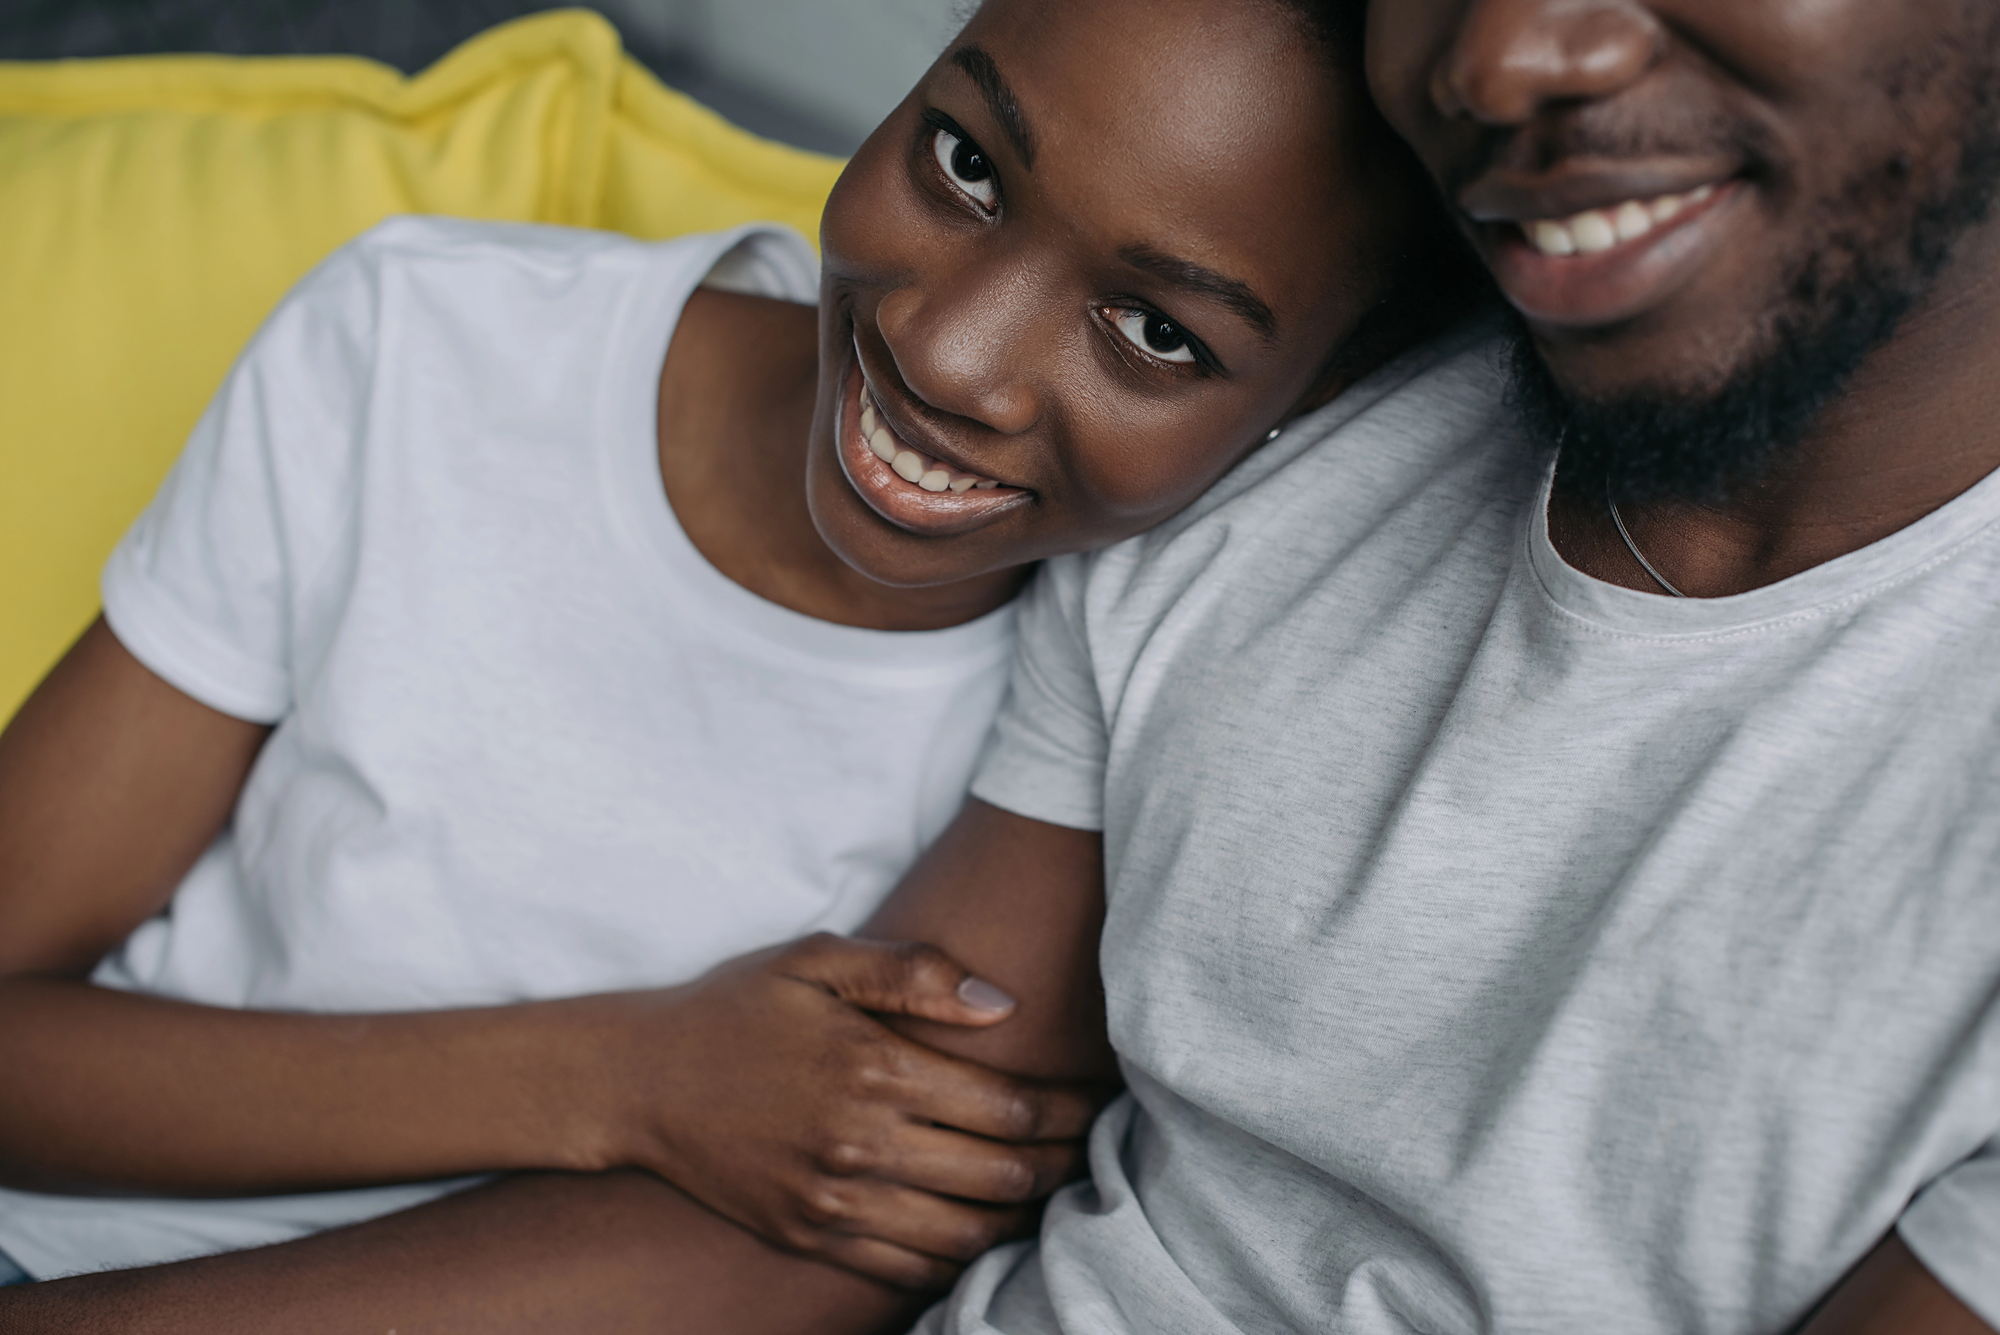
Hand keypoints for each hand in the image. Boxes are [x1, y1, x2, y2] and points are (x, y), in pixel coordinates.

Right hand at [576, 934, 1106, 1289]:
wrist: (640, 1081)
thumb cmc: (738, 1009)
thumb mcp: (818, 960)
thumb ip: (912, 972)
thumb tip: (1003, 1004)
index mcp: (876, 1068)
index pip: (1010, 1105)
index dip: (1070, 1108)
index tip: (1100, 1100)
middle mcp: (862, 1143)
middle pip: (1002, 1175)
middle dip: (1063, 1164)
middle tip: (1096, 1150)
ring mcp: (835, 1201)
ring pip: (966, 1233)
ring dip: (1024, 1219)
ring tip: (1055, 1195)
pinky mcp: (811, 1236)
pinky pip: (910, 1269)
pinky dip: (961, 1259)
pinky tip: (986, 1234)